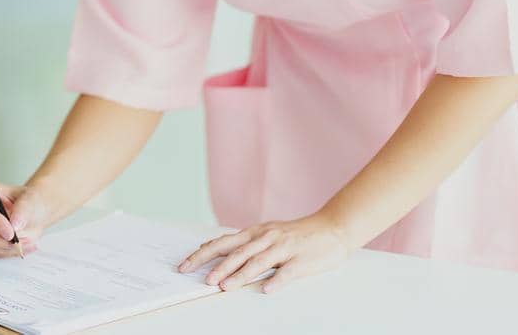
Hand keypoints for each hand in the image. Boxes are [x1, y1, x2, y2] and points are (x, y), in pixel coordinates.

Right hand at [0, 180, 56, 257]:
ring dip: (2, 247)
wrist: (30, 214)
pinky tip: (17, 247)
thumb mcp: (31, 199)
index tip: (10, 232)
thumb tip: (15, 223)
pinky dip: (2, 252)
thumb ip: (24, 208)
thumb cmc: (27, 201)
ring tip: (23, 244)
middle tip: (16, 242)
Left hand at [177, 212, 350, 293]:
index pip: (224, 243)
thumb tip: (210, 247)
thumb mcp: (264, 233)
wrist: (332, 228)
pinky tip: (267, 289)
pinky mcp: (301, 260)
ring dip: (241, 274)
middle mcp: (267, 237)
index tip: (185, 265)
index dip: (203, 254)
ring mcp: (284, 248)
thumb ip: (240, 242)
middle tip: (203, 280)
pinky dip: (277, 281)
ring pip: (259, 262)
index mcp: (255, 233)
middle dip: (219, 266)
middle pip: (238, 252)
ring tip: (226, 286)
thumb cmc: (296, 235)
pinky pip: (288, 272)